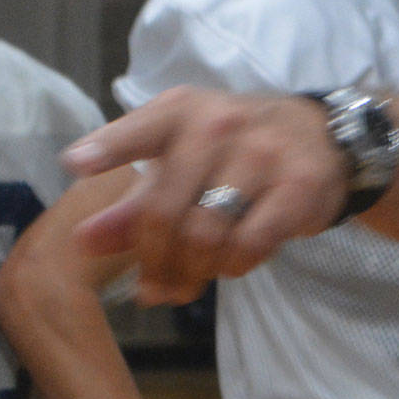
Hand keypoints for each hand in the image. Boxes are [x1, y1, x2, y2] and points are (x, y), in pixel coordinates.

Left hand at [65, 88, 350, 302]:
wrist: (323, 139)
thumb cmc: (235, 150)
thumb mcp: (183, 161)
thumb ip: (132, 202)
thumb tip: (83, 242)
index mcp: (181, 112)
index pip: (141, 130)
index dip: (108, 148)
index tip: (76, 163)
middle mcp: (220, 124)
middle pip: (165, 211)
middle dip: (153, 261)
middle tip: (154, 286)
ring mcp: (262, 153)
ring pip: (205, 234)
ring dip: (192, 271)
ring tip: (191, 280)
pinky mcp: (297, 186)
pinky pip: (249, 245)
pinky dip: (232, 267)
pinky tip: (231, 263)